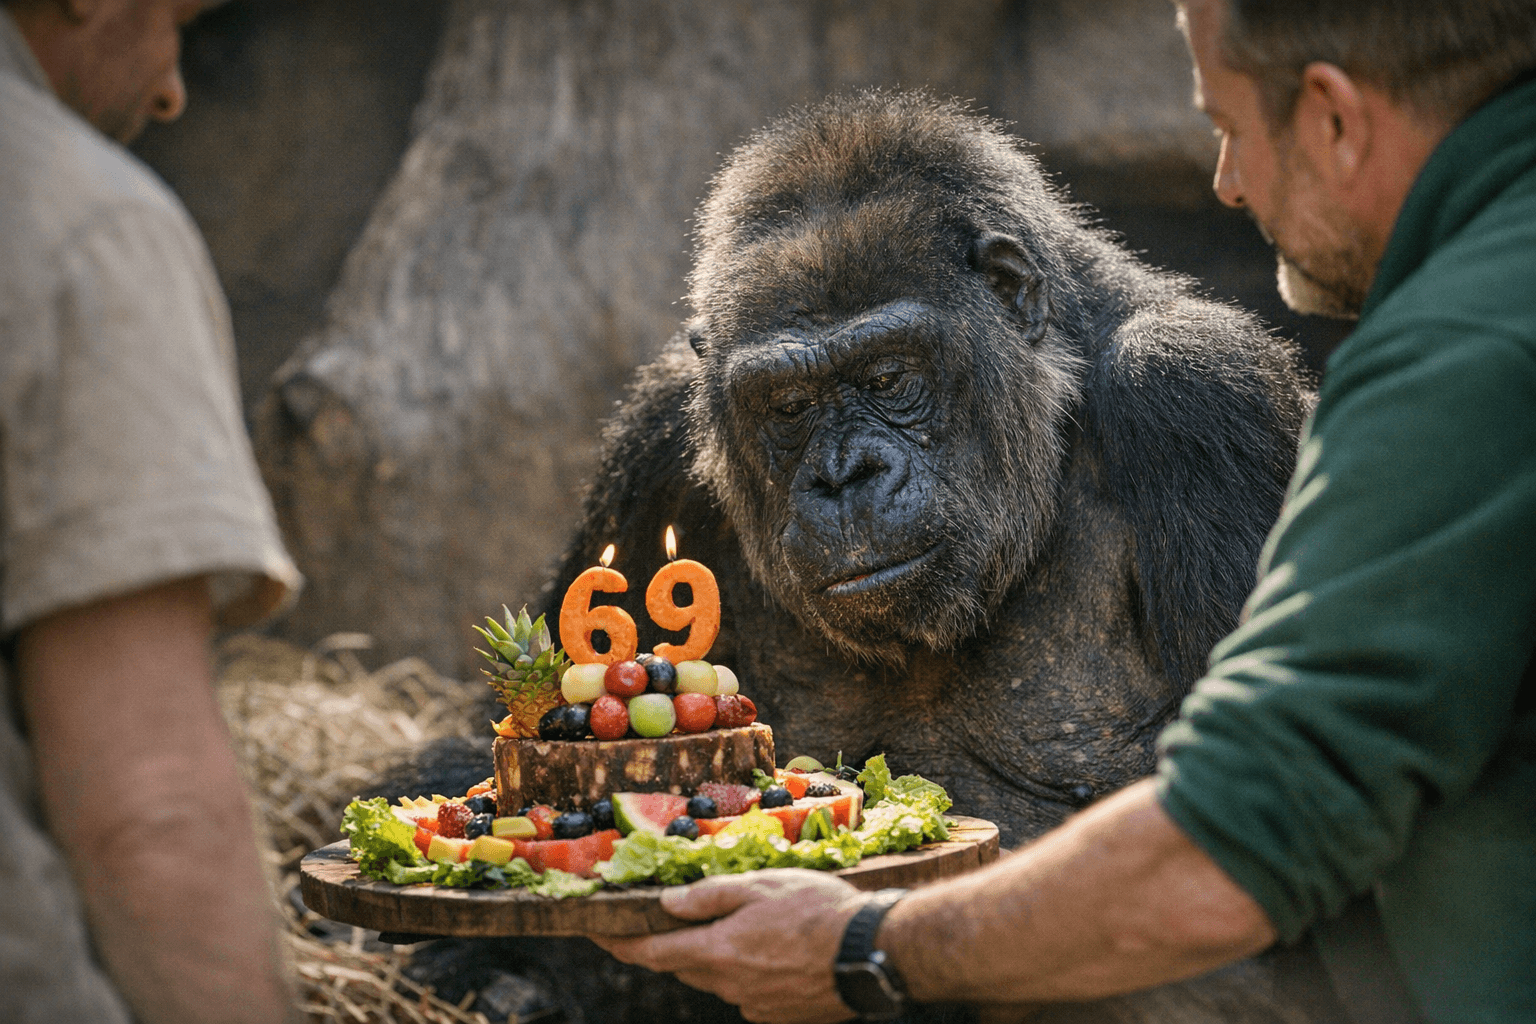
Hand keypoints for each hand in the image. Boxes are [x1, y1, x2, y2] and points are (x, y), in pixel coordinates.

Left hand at [593, 868, 868, 1023]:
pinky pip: (744, 991)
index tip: (593, 930)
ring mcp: (752, 1004)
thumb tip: (666, 903)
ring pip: (713, 978)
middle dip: (663, 945)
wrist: (873, 953)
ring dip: (707, 956)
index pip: (649, 951)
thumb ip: (709, 896)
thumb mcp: (761, 886)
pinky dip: (741, 970)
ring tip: (727, 928)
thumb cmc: (820, 910)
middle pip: (679, 965)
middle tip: (655, 920)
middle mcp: (728, 985)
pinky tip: (766, 950)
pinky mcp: (776, 1014)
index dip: (616, 942)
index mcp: (717, 951)